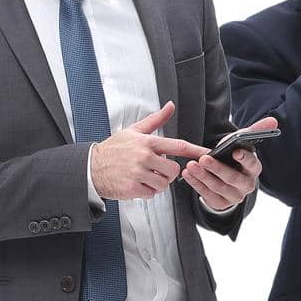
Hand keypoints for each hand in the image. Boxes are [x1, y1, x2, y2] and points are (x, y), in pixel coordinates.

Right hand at [91, 101, 208, 200]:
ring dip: (157, 183)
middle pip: (174, 170)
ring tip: (145, 176)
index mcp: (147, 142)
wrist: (92, 167)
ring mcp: (138, 173)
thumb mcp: (134, 130)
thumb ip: (156, 119)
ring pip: (164, 184)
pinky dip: (147, 191)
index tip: (208, 154)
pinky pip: (152, 193)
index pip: (178, 146)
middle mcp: (144, 157)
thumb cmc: (114, 149)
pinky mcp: (133, 187)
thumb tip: (170, 106)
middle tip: (157, 170)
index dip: (195, 150)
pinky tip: (137, 184)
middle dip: (169, 172)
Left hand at [181, 117, 278, 210]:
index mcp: (254, 169)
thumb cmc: (233, 157)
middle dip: (218, 168)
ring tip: (191, 165)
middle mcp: (247, 185)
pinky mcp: (220, 203)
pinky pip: (207, 195)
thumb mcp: (243, 143)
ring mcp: (234, 196)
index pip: (252, 164)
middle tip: (204, 159)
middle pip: (233, 178)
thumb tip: (273, 121)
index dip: (244, 158)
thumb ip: (256, 130)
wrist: (224, 177)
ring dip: (203, 176)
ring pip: (218, 187)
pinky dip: (196, 184)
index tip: (235, 151)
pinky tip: (188, 174)